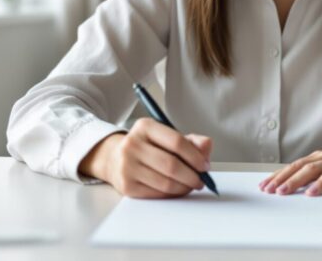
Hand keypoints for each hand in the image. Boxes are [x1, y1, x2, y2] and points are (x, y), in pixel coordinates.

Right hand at [78, 118, 212, 198]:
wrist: (114, 158)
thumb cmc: (147, 147)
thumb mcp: (166, 136)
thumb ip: (190, 140)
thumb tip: (207, 146)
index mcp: (145, 127)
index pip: (177, 142)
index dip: (195, 156)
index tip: (205, 165)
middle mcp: (132, 145)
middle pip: (171, 165)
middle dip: (192, 175)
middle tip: (201, 180)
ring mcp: (127, 166)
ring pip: (165, 182)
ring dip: (184, 187)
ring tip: (191, 185)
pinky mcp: (126, 186)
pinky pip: (157, 193)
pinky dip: (172, 194)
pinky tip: (177, 189)